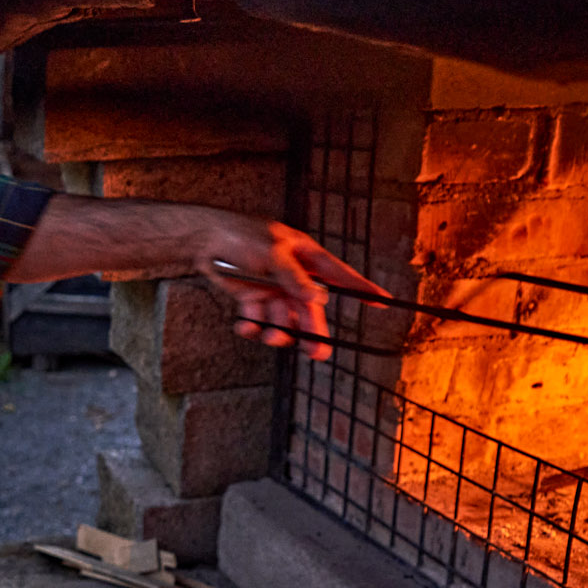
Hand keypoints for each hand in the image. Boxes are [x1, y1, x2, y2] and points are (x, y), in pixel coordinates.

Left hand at [198, 217, 387, 359]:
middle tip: (317, 352)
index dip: (363, 289)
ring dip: (279, 331)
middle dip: (314, 330)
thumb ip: (295, 279)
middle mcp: (293, 276)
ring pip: (285, 319)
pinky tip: (246, 326)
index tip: (384, 302)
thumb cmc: (241, 235)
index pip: (340, 275)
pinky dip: (253, 327)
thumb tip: (318, 300)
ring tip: (271, 337)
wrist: (203, 240)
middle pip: (310, 309)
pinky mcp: (253, 298)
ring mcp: (273, 288)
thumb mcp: (273, 253)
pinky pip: (260, 321)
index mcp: (305, 257)